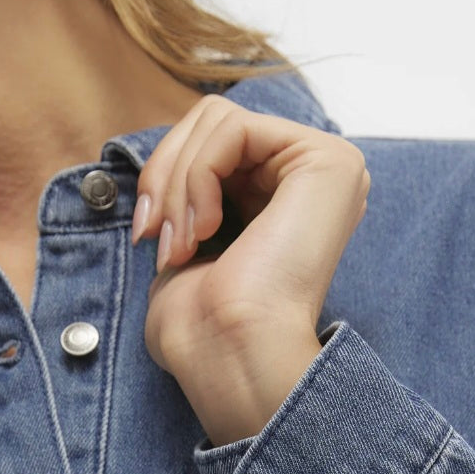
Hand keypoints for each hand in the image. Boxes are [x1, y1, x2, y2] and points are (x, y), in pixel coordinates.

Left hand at [132, 94, 370, 446]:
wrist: (227, 356)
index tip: (146, 235)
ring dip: (178, 183)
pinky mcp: (328, 161)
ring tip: (181, 244)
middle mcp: (313, 178)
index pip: (212, 137)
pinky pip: (234, 129)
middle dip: (166, 173)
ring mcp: (328, 166)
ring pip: (219, 119)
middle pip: (213, 118)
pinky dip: (197, 177)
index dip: (164, 174)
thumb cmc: (203, 323)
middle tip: (155, 235)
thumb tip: (161, 153)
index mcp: (285, 195)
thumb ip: (187, 185)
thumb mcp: (184, 235)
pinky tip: (204, 232)